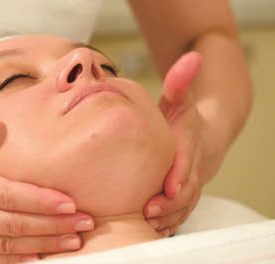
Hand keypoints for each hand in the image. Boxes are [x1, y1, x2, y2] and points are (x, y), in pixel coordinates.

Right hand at [0, 94, 92, 262]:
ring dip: (43, 244)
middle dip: (55, 225)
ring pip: (7, 245)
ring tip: (71, 242)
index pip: (8, 194)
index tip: (70, 203)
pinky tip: (36, 258)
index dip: (42, 201)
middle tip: (85, 224)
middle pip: (15, 222)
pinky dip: (15, 261)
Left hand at [144, 52, 205, 235]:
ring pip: (184, 205)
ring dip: (168, 217)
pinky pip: (180, 213)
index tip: (168, 187)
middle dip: (170, 203)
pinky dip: (169, 223)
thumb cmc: (184, 119)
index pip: (186, 162)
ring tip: (147, 224)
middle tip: (149, 211)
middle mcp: (192, 167)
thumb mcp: (180, 99)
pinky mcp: (184, 195)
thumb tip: (191, 56)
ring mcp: (190, 184)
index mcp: (188, 144)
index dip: (179, 176)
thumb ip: (180, 82)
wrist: (204, 137)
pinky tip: (152, 230)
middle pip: (186, 189)